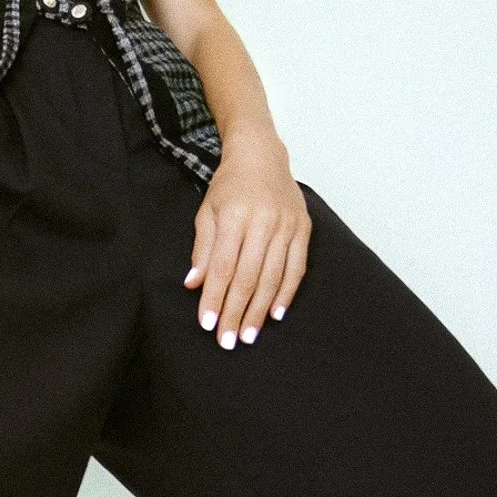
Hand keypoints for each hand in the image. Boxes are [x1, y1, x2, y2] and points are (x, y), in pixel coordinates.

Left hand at [184, 129, 310, 347]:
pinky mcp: (302, 229)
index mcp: (235, 217)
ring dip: (260, 310)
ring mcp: (286, 226)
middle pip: (248, 277)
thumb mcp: (208, 212)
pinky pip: (296, 268)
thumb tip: (194, 283)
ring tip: (249, 335)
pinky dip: (286, 294)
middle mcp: (263, 222)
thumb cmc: (230, 186)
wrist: (262, 156)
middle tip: (228, 340)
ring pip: (272, 277)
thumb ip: (203, 249)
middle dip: (236, 312)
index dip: (215, 298)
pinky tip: (275, 314)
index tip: (208, 324)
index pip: (223, 267)